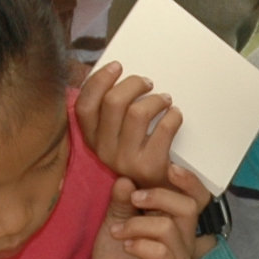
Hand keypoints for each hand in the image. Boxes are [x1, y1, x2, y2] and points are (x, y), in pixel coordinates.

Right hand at [76, 61, 189, 188]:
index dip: (99, 80)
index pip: (84, 105)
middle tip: (148, 83)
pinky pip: (163, 129)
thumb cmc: (139, 152)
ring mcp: (125, 160)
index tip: (117, 67)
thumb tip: (117, 74)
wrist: (160, 191)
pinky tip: (175, 115)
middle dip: (133, 84)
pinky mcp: (149, 166)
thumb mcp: (116, 135)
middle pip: (113, 102)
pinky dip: (173, 117)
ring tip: (165, 100)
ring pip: (138, 112)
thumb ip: (111, 111)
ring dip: (156, 100)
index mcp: (91, 139)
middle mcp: (103, 151)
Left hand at [87, 179, 204, 258]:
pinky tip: (126, 246)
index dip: (190, 182)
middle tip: (133, 199)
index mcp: (176, 223)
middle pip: (189, 207)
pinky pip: (161, 252)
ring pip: (169, 228)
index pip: (197, 199)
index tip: (170, 168)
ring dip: (137, 224)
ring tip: (116, 231)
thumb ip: (123, 200)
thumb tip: (125, 179)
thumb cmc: (115, 255)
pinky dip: (139, 244)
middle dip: (159, 196)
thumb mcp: (116, 219)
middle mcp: (184, 240)